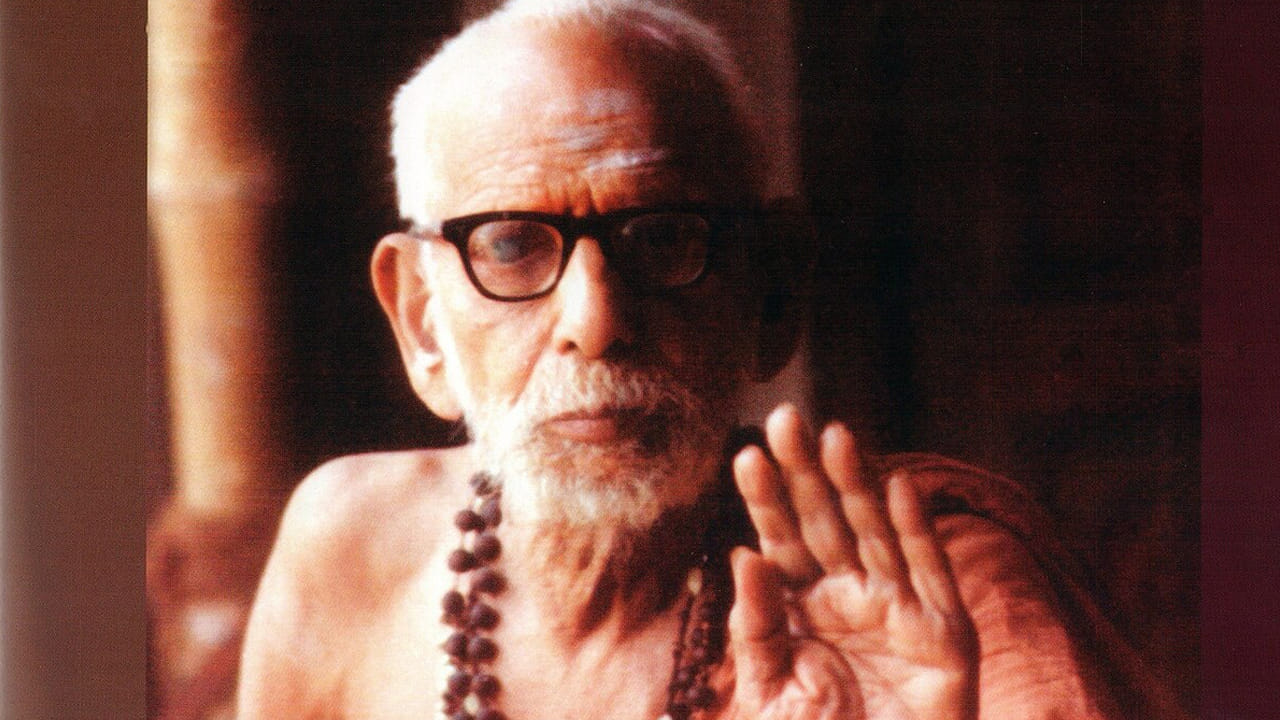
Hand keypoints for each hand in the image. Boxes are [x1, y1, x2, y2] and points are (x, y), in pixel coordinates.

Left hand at [725, 405, 976, 719]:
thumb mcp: (770, 691)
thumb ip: (757, 627)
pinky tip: (898, 487)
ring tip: (835, 436)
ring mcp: (899, 609)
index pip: (780, 541)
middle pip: (825, 523)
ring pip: (874, 534)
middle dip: (806, 472)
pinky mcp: (944, 634)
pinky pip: (929, 574)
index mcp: (803, 607)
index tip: (745, 455)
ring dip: (857, 484)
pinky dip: (916, 532)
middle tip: (786, 418)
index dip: (766, 499)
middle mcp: (850, 596)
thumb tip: (742, 554)